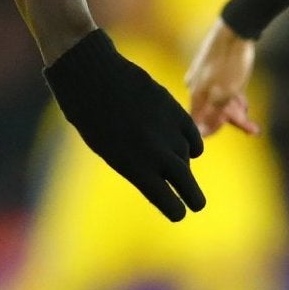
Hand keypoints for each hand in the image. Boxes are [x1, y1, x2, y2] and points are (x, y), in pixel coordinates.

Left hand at [44, 28, 205, 220]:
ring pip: (187, 158)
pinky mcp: (175, 110)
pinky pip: (193, 137)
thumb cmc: (90, 117)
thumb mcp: (108, 149)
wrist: (94, 76)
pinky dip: (192, 145)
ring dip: (183, 165)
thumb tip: (165, 173)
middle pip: (186, 184)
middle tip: (198, 205)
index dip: (174, 210)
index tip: (178, 213)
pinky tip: (188, 149)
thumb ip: (138, 165)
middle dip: (194, 197)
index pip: (165, 200)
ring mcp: (168, 131)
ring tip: (176, 167)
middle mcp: (155, 153)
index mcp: (134, 168)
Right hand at [186, 21, 259, 137]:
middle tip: (253, 127)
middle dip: (232, 120)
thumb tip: (202, 131)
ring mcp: (205, 74)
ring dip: (235, 109)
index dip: (213, 130)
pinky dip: (233, 96)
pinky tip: (244, 101)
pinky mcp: (215, 66)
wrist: (236, 28)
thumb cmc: (230, 62)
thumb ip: (213, 113)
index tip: (232, 134)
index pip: (197, 121)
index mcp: (196, 92)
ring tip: (251, 114)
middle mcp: (196, 85)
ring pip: (218, 99)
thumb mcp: (225, 93)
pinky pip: (222, 88)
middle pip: (210, 110)